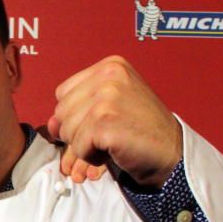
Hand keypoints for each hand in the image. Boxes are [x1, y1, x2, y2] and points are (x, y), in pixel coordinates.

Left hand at [48, 56, 181, 188]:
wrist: (172, 152)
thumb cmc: (141, 130)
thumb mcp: (112, 105)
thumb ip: (79, 108)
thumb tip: (50, 124)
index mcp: (111, 65)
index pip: (63, 92)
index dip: (74, 114)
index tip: (97, 123)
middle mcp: (109, 75)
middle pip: (61, 111)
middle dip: (77, 132)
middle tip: (105, 136)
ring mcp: (107, 98)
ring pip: (66, 130)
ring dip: (84, 145)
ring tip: (110, 142)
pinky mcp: (105, 122)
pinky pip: (78, 146)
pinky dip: (90, 156)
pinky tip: (111, 151)